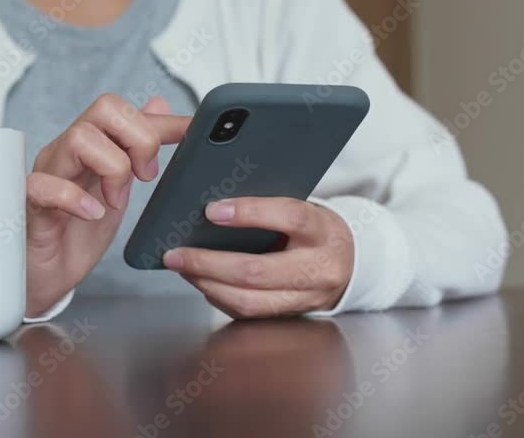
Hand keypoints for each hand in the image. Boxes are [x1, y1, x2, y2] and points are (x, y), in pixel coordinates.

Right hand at [24, 94, 190, 316]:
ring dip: (112, 168)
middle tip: (145, 177)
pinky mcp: (31, 205)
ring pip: (79, 138)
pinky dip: (75, 198)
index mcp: (89, 146)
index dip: (161, 121)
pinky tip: (94, 214)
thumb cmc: (76, 234)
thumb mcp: (118, 188)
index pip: (125, 112)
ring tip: (117, 202)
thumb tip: (159, 105)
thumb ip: (134, 149)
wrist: (47, 277)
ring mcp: (48, 174)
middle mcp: (67, 152)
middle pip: (104, 108)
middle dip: (138, 139)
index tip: (193, 131)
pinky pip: (45, 185)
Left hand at [163, 197, 354, 317]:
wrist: (347, 263)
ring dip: (206, 283)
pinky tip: (200, 280)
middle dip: (208, 262)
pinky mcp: (289, 316)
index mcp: (323, 231)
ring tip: (182, 267)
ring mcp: (305, 299)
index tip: (212, 210)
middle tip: (176, 253)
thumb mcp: (304, 209)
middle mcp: (318, 269)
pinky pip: (246, 312)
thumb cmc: (316, 230)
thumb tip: (214, 208)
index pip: (290, 217)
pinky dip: (217, 296)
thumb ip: (268, 207)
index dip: (250, 212)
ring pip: (248, 300)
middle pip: (257, 270)